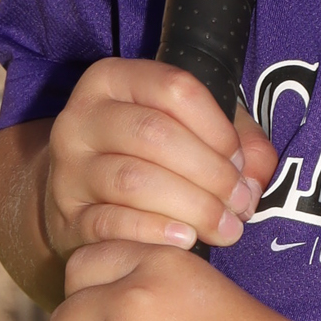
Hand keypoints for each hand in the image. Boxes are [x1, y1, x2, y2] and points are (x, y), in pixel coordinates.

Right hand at [42, 58, 279, 265]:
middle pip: (153, 134)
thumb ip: (238, 140)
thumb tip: (255, 179)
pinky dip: (153, 232)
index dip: (217, 127)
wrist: (83, 198)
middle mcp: (81, 118)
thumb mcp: (192, 130)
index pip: (173, 88)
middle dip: (209, 172)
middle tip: (239, 203)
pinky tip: (185, 241)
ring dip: (191, 207)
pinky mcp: (66, 216)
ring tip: (223, 228)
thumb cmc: (149, 156)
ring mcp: (68, 169)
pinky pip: (110, 223)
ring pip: (133, 180)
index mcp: (113, 80)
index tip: (240, 162)